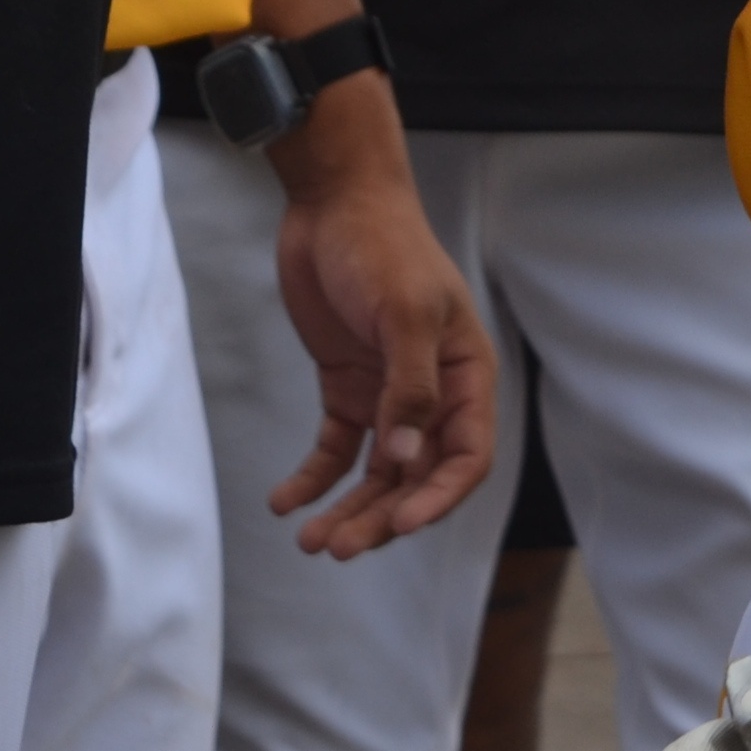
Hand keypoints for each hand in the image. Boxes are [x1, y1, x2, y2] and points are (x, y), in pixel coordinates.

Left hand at [267, 130, 498, 556]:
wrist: (334, 202)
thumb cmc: (384, 247)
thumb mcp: (403, 313)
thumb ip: (409, 389)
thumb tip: (403, 463)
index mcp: (466, 375)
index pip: (466, 456)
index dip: (438, 498)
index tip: (400, 526)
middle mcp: (433, 393)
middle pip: (416, 476)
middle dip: (381, 517)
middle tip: (338, 548)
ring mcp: (388, 393)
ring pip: (376, 472)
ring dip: (348, 509)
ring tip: (311, 543)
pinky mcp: (346, 386)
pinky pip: (335, 448)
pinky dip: (313, 478)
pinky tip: (284, 502)